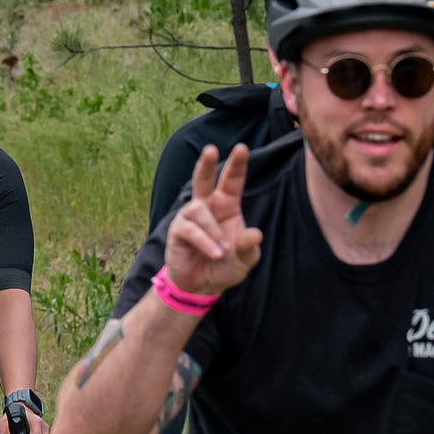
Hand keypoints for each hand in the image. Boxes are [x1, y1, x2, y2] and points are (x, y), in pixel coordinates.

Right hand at [164, 144, 262, 294]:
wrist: (202, 285)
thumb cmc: (225, 266)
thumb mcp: (245, 260)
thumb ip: (249, 247)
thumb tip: (255, 233)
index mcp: (227, 207)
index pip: (232, 182)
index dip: (237, 165)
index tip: (241, 147)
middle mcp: (207, 206)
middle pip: (204, 180)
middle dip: (207, 164)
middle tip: (211, 150)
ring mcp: (190, 217)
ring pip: (199, 210)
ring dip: (214, 232)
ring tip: (222, 251)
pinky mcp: (178, 230)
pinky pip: (190, 229)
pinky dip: (205, 242)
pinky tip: (215, 253)